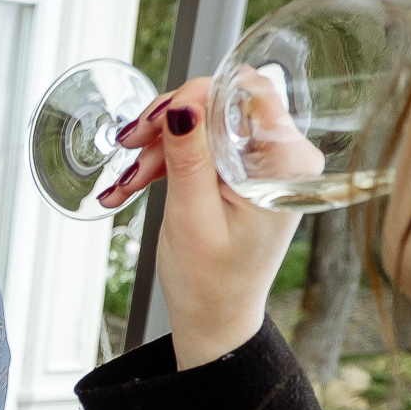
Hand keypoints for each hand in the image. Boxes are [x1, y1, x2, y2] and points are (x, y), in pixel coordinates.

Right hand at [96, 76, 300, 369]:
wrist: (214, 316)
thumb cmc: (209, 281)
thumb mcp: (190, 217)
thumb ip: (189, 156)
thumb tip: (182, 103)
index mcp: (285, 165)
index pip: (247, 93)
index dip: (196, 96)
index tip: (154, 120)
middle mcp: (284, 156)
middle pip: (222, 105)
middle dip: (168, 126)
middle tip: (129, 149)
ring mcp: (265, 161)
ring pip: (204, 124)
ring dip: (159, 147)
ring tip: (125, 183)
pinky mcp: (244, 169)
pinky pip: (202, 145)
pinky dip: (167, 160)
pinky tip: (134, 183)